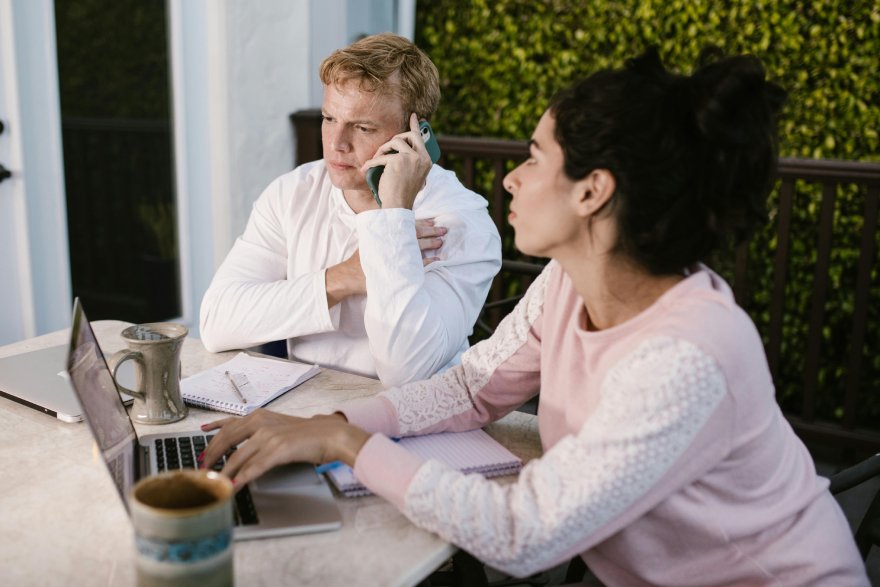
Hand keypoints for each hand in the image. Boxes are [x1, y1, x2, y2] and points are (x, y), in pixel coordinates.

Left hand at [198, 409, 369, 489]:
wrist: (329, 434)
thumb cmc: (307, 433)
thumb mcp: (278, 427)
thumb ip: (259, 433)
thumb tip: (242, 447)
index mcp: (259, 416)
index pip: (227, 426)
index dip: (212, 438)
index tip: (201, 445)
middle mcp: (261, 423)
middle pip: (227, 441)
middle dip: (212, 457)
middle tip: (203, 470)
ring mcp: (269, 436)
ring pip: (238, 457)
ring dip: (224, 472)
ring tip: (214, 483)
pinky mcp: (278, 450)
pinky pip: (255, 467)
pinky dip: (242, 477)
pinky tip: (235, 485)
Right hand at [326, 218, 445, 305]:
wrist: (350, 275)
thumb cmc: (361, 259)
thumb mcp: (369, 240)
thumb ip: (381, 232)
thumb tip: (391, 222)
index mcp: (385, 234)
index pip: (406, 225)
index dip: (421, 223)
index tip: (433, 221)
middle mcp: (390, 242)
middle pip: (414, 234)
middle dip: (431, 231)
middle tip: (443, 229)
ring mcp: (393, 256)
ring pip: (417, 247)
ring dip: (431, 244)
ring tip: (441, 242)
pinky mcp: (396, 269)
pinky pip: (416, 265)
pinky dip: (428, 262)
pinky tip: (436, 260)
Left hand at [361, 113, 432, 208]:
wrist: (397, 205)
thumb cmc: (401, 193)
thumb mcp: (410, 175)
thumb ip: (410, 161)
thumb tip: (401, 148)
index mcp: (427, 161)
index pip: (421, 139)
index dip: (416, 126)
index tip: (413, 116)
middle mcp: (422, 158)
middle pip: (409, 135)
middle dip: (396, 137)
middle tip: (386, 148)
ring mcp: (411, 158)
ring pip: (395, 141)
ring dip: (383, 149)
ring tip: (376, 160)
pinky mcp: (398, 160)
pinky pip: (382, 155)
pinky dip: (372, 162)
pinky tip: (367, 168)